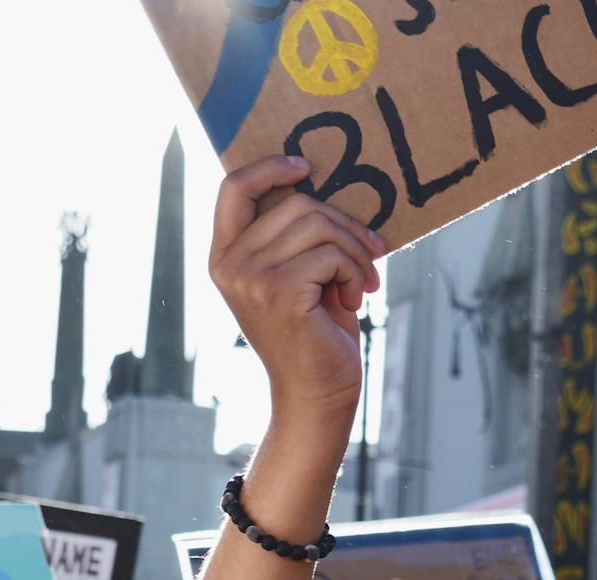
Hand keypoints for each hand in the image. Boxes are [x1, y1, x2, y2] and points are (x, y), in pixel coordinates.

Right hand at [209, 155, 383, 422]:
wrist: (317, 396)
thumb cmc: (315, 336)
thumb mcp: (297, 276)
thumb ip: (294, 236)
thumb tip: (324, 183)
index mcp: (225, 257)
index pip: (234, 188)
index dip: (270, 167)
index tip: (307, 167)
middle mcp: (230, 265)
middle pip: (296, 203)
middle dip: (344, 225)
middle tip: (371, 254)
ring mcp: (251, 279)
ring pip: (318, 225)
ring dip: (354, 251)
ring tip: (364, 282)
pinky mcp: (280, 293)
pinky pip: (332, 255)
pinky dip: (356, 273)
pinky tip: (356, 300)